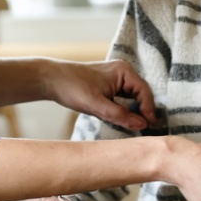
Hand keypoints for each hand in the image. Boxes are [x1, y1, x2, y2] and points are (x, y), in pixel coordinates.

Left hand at [41, 59, 158, 131]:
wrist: (51, 79)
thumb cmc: (72, 87)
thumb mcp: (96, 105)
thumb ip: (120, 115)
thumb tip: (142, 124)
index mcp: (123, 71)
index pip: (145, 92)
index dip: (149, 110)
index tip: (150, 126)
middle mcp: (123, 71)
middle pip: (141, 94)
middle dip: (144, 111)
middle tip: (147, 129)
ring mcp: (116, 77)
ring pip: (133, 96)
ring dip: (135, 110)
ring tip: (138, 126)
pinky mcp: (109, 84)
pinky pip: (124, 97)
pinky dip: (126, 108)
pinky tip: (125, 119)